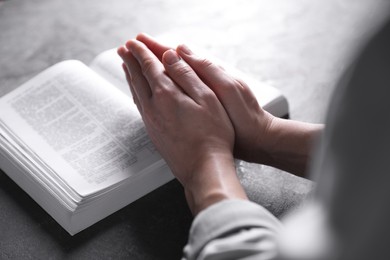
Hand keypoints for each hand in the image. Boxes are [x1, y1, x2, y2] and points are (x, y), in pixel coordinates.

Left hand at [118, 39, 246, 213]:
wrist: (203, 168)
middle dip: (130, 61)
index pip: (150, 66)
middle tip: (123, 49)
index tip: (134, 42)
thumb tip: (170, 56)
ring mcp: (152, 121)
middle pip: (138, 78)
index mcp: (167, 94)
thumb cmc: (212, 134)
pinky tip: (136, 93)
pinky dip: (135, 93)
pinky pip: (139, 106)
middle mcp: (154, 107)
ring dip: (130, 76)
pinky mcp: (154, 133)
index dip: (142, 52)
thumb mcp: (207, 98)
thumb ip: (187, 75)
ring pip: (136, 92)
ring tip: (126, 66)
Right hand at [136, 34, 322, 175]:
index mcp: (209, 72)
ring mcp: (202, 93)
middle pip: (173, 63)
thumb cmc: (244, 115)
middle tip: (132, 48)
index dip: (158, 48)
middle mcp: (204, 80)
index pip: (178, 56)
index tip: (140, 42)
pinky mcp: (202, 107)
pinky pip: (178, 91)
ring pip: (174, 77)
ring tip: (138, 62)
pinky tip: (157, 87)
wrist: (256, 138)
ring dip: (156, 69)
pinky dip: (165, 86)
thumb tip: (182, 50)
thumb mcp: (228, 88)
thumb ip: (206, 69)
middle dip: (152, 55)